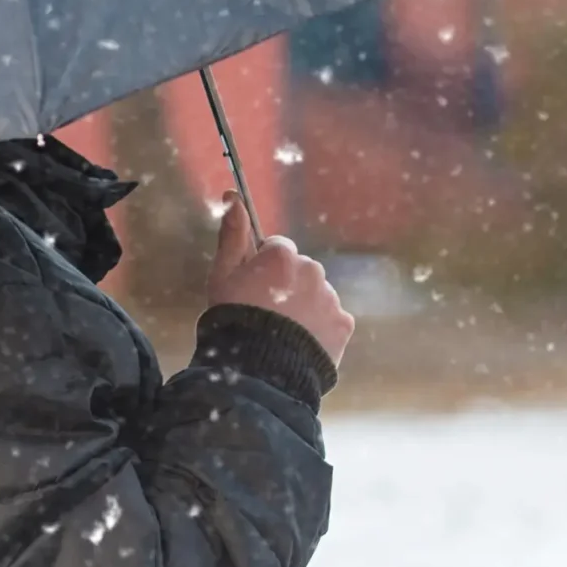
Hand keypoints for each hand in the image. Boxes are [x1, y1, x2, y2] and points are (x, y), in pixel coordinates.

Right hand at [207, 194, 354, 366]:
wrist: (258, 371)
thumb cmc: (234, 318)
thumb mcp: (222, 275)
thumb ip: (232, 234)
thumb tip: (233, 195)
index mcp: (283, 255)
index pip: (278, 249)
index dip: (263, 268)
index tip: (253, 289)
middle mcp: (313, 270)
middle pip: (300, 271)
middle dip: (286, 286)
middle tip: (267, 314)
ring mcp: (331, 298)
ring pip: (317, 294)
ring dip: (304, 307)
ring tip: (282, 334)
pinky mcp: (343, 324)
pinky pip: (332, 319)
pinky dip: (320, 329)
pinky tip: (299, 344)